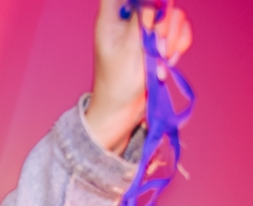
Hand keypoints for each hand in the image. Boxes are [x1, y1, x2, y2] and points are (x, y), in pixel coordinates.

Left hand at [85, 0, 192, 152]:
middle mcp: (130, 18)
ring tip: (159, 60)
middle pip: (159, 1)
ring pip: (174, 14)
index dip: (143, 1)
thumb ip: (142, 20)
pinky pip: (181, 30)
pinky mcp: (161, 39)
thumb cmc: (116, 83)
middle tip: (156, 45)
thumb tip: (154, 2)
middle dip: (164, 23)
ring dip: (171, 39)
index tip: (151, 16)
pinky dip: (178, 46)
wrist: (122, 109)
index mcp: (112, 16)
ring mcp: (148, 28)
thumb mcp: (128, 48)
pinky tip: (165, 63)